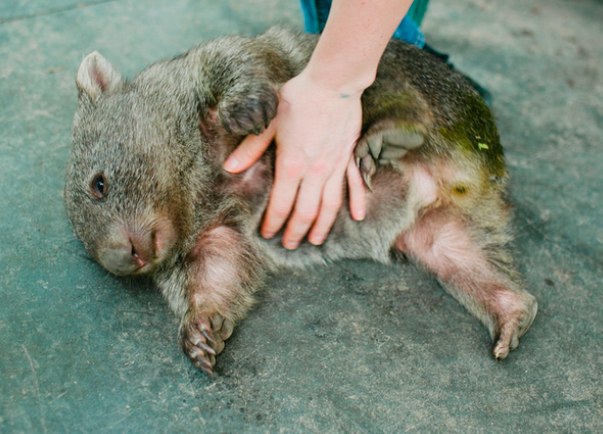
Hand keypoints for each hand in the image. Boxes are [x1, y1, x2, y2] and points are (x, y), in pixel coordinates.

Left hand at [224, 69, 366, 248]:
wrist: (333, 83)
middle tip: (289, 244)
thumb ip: (251, 148)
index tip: (267, 234)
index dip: (273, 222)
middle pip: (305, 212)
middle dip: (296, 232)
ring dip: (322, 226)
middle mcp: (315, 172)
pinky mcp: (349, 158)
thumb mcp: (268, 121)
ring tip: (315, 241)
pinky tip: (357, 217)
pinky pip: (353, 186)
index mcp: (292, 164)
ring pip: (329, 206)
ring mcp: (335, 167)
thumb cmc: (298, 98)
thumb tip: (230, 167)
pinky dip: (357, 202)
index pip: (280, 204)